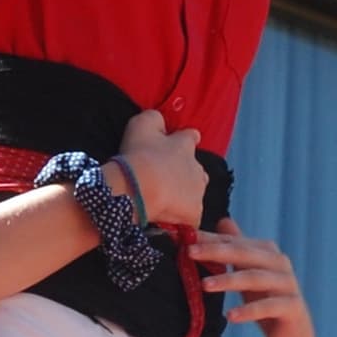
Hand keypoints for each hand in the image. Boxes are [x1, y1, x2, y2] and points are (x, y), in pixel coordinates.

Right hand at [115, 108, 207, 230]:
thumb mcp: (141, 124)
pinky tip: (167, 217)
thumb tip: (161, 122)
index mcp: (185, 145)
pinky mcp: (195, 213)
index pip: (191, 137)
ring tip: (165, 200)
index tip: (175, 145)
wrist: (138, 189)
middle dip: (184, 172)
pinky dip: (181, 216)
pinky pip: (190, 215)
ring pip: (196, 192)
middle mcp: (197, 167)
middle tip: (163, 179)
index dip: (184, 140)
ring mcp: (198, 191)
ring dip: (184, 194)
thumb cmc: (139, 155)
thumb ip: (154, 119)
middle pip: (196, 168)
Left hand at [198, 224, 312, 336]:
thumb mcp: (249, 272)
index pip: (235, 241)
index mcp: (267, 252)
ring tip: (204, 285)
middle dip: (216, 251)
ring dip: (229, 280)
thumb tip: (223, 220)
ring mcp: (288, 284)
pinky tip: (230, 316)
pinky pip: (268, 307)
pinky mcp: (293, 307)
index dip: (211, 239)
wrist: (293, 336)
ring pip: (255, 278)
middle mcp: (280, 263)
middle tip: (190, 253)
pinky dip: (249, 311)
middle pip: (245, 254)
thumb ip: (238, 248)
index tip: (186, 238)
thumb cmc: (266, 300)